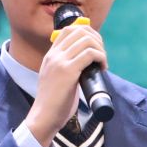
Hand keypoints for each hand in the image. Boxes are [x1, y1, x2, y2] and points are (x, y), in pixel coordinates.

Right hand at [23, 21, 107, 146]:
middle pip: (80, 31)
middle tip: (101, 56)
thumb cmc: (54, 103)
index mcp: (50, 55)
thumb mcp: (56, 79)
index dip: (86, 33)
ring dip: (100, 49)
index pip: (68, 29)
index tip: (95, 47)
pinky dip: (101, 57)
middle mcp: (54, 55)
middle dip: (97, 40)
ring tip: (102, 63)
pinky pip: (90, 54)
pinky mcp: (68, 71)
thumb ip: (66, 68)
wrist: (44, 117)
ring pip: (87, 40)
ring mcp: (60, 62)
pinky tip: (102, 68)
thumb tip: (86, 62)